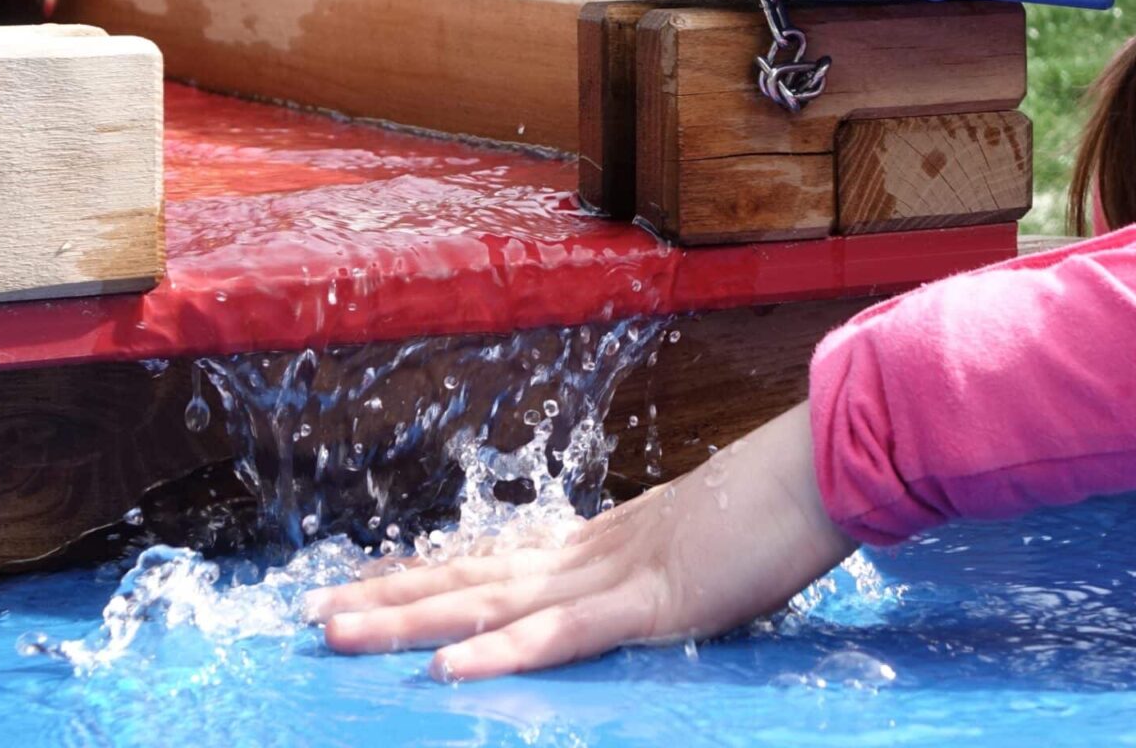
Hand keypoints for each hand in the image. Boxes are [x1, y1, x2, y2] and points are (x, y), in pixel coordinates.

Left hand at [305, 402, 855, 681]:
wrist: (820, 467)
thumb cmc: (778, 506)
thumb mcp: (706, 546)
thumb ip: (662, 571)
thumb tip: (643, 589)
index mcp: (606, 541)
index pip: (499, 559)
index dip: (433, 574)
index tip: (372, 584)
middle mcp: (591, 552)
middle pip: (472, 576)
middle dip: (392, 597)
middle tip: (315, 613)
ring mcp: (614, 574)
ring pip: (492, 601)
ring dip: (411, 618)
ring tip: (339, 631)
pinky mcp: (650, 600)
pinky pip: (563, 634)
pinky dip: (502, 650)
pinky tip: (447, 668)